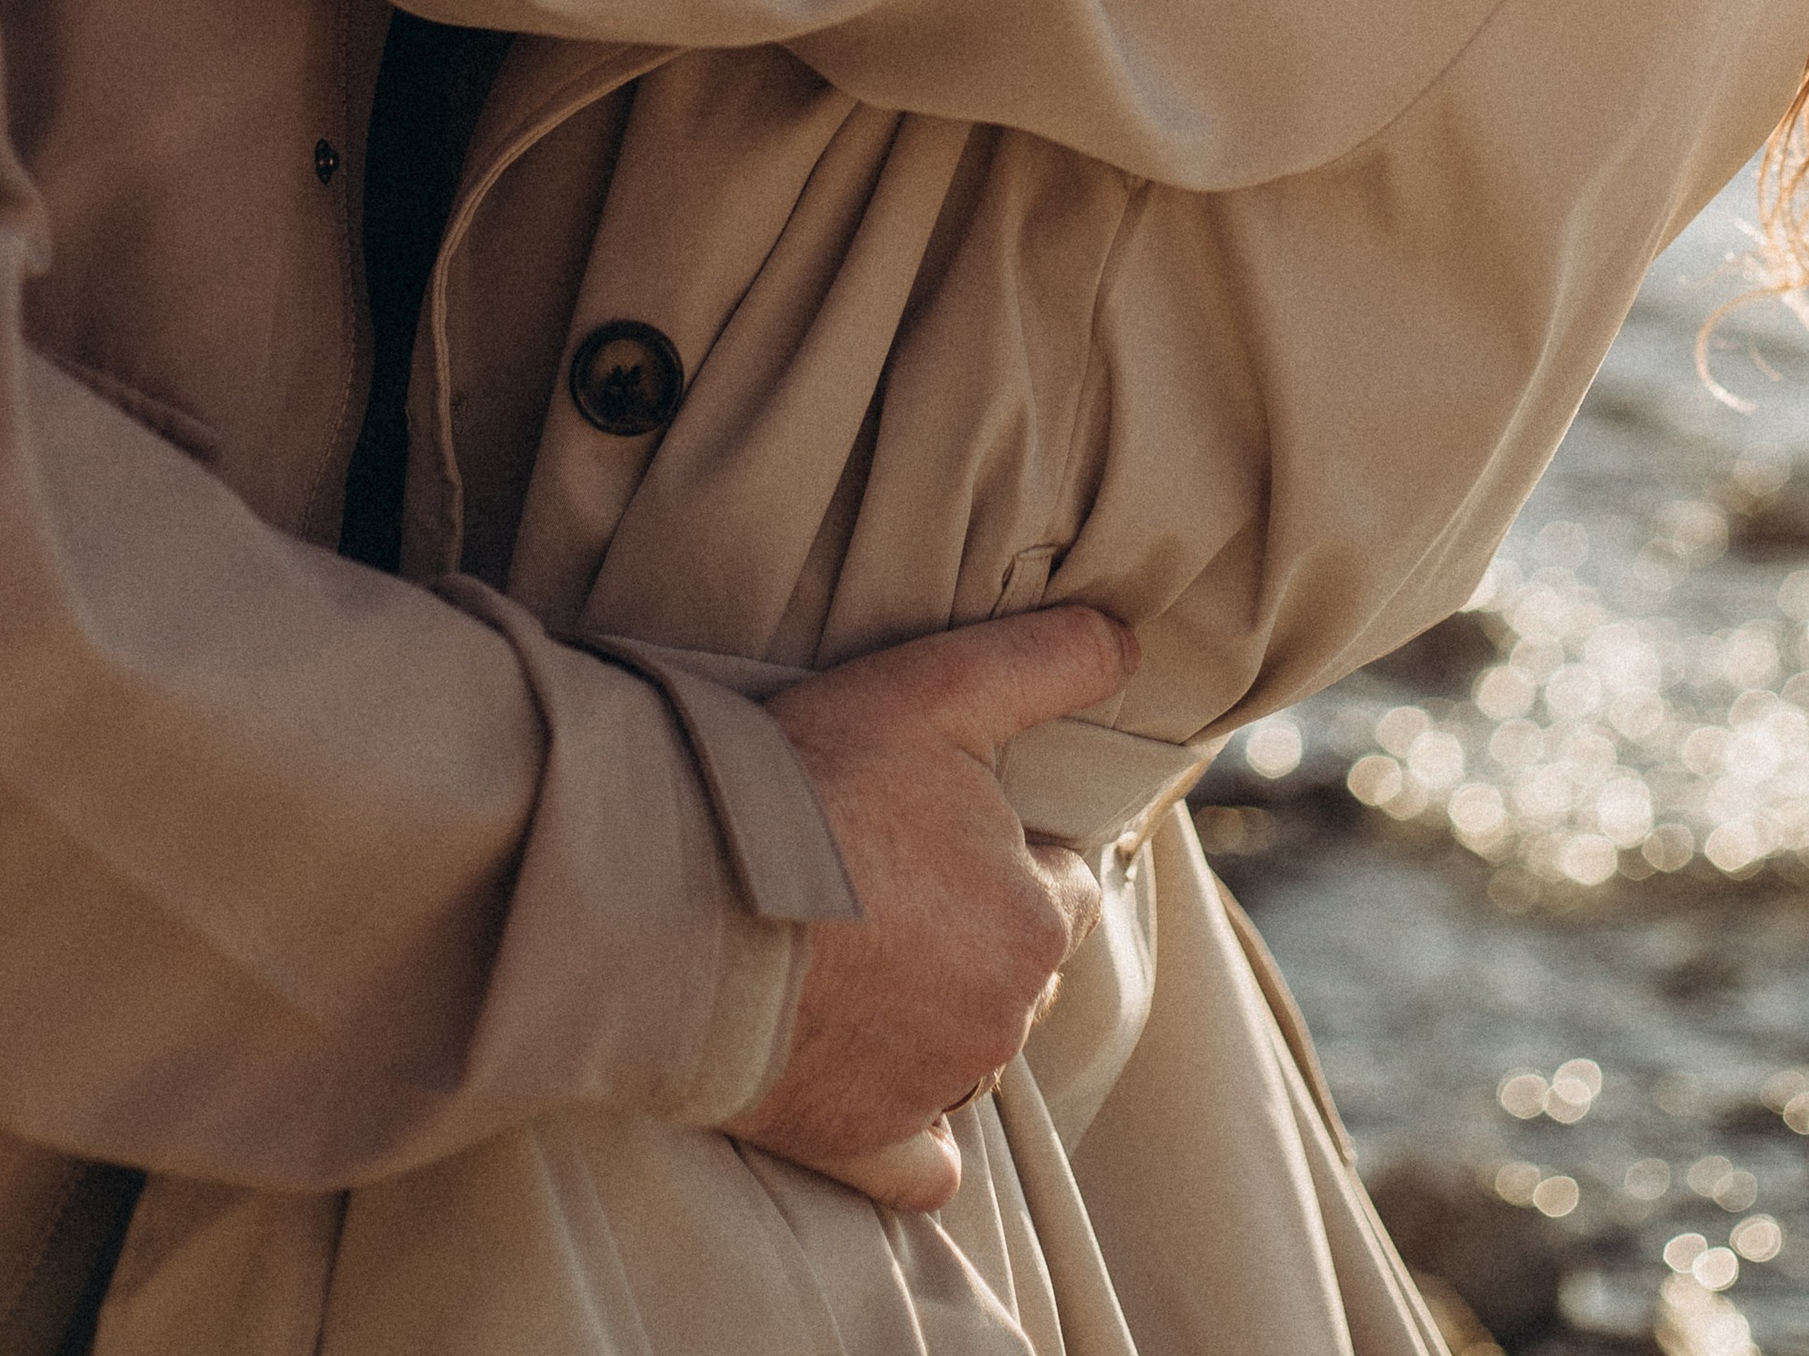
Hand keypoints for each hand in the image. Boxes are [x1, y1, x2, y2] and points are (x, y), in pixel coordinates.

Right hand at [728, 603, 1134, 1211]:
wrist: (680, 903)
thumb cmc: (812, 788)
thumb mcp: (938, 688)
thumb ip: (1047, 662)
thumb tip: (1129, 643)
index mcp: (1033, 918)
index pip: (1065, 885)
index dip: (1014, 849)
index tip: (945, 827)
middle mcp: (1003, 1018)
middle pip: (1021, 971)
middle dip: (978, 933)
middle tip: (892, 884)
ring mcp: (934, 1091)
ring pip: (971, 1053)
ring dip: (936, 1016)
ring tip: (855, 956)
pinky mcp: (863, 1146)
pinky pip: (920, 1164)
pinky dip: (910, 1135)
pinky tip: (875, 1087)